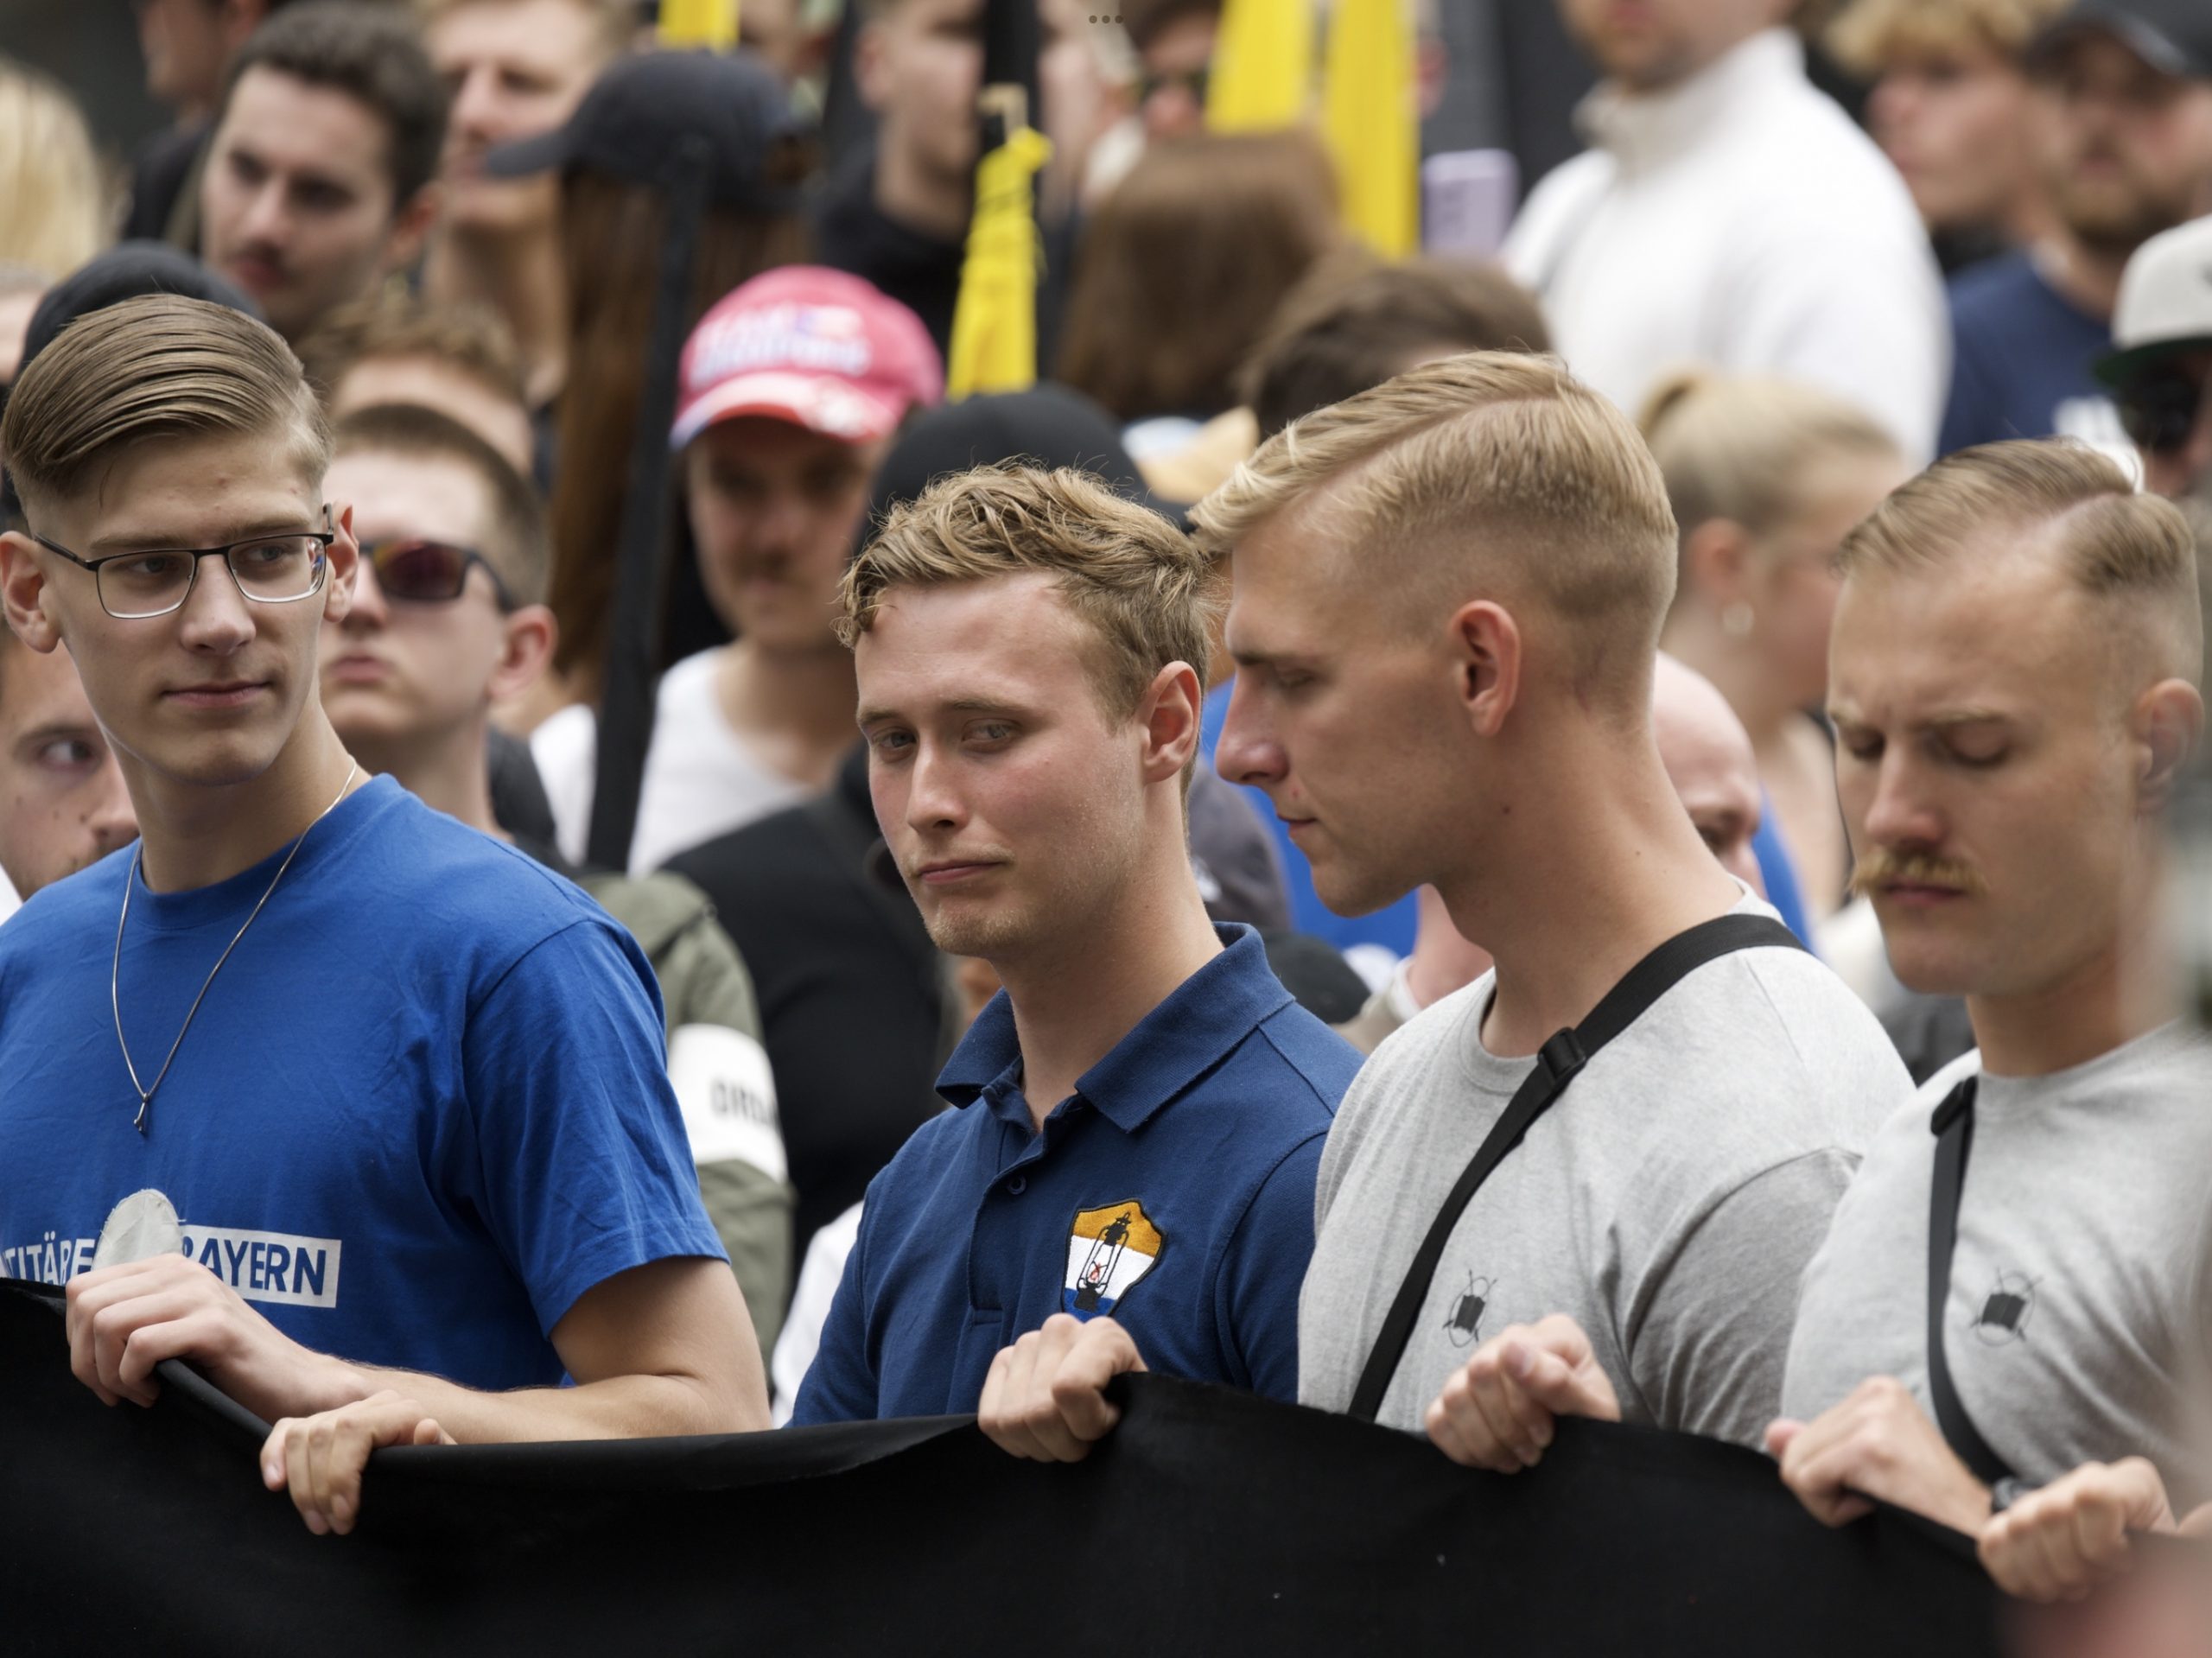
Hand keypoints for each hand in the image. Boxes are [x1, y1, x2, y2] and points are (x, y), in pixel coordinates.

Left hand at [63, 1253, 349, 1418]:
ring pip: (108, 1323)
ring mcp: (201, 1295)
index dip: (75, 1338)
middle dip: (85, 1359)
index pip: (82, 1288)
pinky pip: (141, 1346)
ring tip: (137, 1392)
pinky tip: (158, 1393)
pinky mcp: (215, 1326)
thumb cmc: (228, 1367)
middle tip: (113, 1391)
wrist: (293, 1385)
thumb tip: (76, 1335)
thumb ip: (136, 1319)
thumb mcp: (174, 1331)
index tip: (101, 1373)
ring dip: (109, 1372)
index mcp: (168, 1269)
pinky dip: (134, 1379)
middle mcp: (183, 1272)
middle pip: (87, 1304)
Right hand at [261, 1392, 453, 1535]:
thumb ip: (435, 1450)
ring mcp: (344, 1412)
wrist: (431, 1471)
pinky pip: (287, 1430)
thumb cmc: (435, 1475)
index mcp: (402, 1411)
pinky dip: (273, 1455)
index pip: (352, 1431)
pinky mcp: (322, 1425)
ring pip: (301, 1434)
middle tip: (330, 1528)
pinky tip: (275, 1484)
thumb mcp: (444, 1468)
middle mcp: (371, 1404)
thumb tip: (425, 1428)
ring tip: (315, 1521)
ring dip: (300, 1484)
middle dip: (318, 1488)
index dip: (339, 1475)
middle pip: (321, 1434)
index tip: (344, 1517)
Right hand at [978, 1314, 1146, 1461]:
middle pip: (1039, 1411)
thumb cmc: (1129, 1407)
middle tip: (1085, 1441)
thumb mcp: (1142, 1409)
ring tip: (1065, 1436)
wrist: (1115, 1398)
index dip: (1089, 1426)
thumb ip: (1130, 1415)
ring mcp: (1026, 1344)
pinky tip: (1041, 1435)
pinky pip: (990, 1420)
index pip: (1071, 1389)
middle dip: (1065, 1444)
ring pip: (1012, 1420)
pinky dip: (1015, 1442)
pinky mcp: (1002, 1363)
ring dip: (1041, 1446)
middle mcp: (1059, 1329)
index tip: (1109, 1426)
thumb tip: (1108, 1428)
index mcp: (1103, 1334)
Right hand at [1423, 1314, 1620, 1472]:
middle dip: (1506, 1426)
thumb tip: (1512, 1350)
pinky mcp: (1458, 1400)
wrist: (1587, 1452)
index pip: (1508, 1355)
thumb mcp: (1593, 1410)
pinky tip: (1492, 1457)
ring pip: (1454, 1397)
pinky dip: (1462, 1447)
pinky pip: (1436, 1419)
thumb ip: (1559, 1381)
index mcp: (1549, 1334)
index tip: (1548, 1435)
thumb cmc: (1593, 1427)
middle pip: (1477, 1375)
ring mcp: (1479, 1369)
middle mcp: (1510, 1341)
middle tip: (1534, 1451)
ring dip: (1486, 1441)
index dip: (1524, 1405)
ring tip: (1516, 1457)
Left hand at [1766, 1376, 1990, 1533]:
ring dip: (1829, 1500)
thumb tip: (1771, 1431)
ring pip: (1794, 1465)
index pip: (1806, 1434)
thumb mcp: (1865, 1465)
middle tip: (1878, 1496)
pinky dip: (1831, 1508)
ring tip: (1879, 1498)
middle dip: (1826, 1487)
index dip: (1831, 1474)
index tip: (1878, 1482)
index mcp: (1876, 1390)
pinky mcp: (1869, 1445)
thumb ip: (1819, 1444)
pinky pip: (1806, 1482)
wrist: (1974, 1533)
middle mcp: (1874, 1392)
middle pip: (1795, 1447)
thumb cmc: (1924, 1504)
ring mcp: (1873, 1415)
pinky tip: (1874, 1505)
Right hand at [1977, 1459, 2176, 1602]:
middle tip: (2095, 1582)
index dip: (2103, 1544)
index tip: (2121, 1566)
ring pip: (2017, 1529)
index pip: (2093, 1497)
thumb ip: (2194, 1537)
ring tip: (2075, 1586)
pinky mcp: (2008, 1524)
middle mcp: (2083, 1480)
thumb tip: (2205, 1516)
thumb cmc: (2162, 1570)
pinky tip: (2048, 1586)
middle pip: (2049, 1514)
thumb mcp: (2180, 1551)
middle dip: (2071, 1565)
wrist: (2135, 1577)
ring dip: (2045, 1575)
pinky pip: (1993, 1545)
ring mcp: (2041, 1500)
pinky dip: (2016, 1577)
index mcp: (2131, 1483)